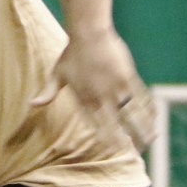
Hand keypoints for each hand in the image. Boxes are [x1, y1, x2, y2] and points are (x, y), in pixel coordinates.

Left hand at [32, 28, 156, 150]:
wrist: (88, 33)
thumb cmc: (71, 53)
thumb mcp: (56, 74)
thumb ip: (47, 93)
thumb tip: (31, 104)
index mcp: (84, 99)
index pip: (96, 125)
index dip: (107, 139)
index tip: (115, 150)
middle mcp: (100, 96)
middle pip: (116, 124)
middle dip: (127, 140)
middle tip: (136, 153)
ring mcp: (116, 87)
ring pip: (132, 114)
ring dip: (142, 129)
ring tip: (150, 141)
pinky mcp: (128, 76)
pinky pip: (141, 98)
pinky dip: (149, 110)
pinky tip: (155, 119)